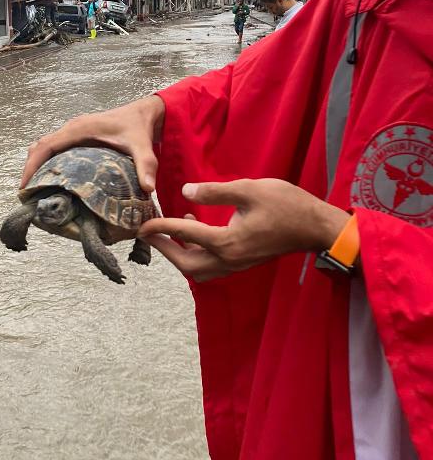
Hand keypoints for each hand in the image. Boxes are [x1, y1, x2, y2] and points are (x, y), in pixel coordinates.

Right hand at [20, 95, 164, 191]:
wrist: (143, 113)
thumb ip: (145, 166)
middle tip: (28, 196)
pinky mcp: (77, 137)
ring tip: (37, 192)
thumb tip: (148, 189)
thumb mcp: (142, 147)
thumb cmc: (138, 128)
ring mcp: (73, 132)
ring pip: (45, 147)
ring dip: (37, 166)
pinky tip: (53, 182)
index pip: (47, 145)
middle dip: (30, 169)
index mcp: (80, 129)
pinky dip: (46, 162)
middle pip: (40, 147)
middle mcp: (72, 129)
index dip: (32, 165)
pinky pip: (54, 149)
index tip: (24, 186)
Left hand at [138, 179, 349, 281]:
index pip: (185, 236)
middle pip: (186, 265)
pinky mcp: (243, 261)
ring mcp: (237, 264)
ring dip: (179, 255)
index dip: (161, 227)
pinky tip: (193, 229)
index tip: (143, 222)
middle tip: (149, 233)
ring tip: (167, 233)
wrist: (315, 227)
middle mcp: (229, 260)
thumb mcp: (249, 189)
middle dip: (164, 250)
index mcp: (227, 242)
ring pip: (198, 269)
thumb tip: (186, 191)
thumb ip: (215, 191)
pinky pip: (211, 265)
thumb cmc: (286, 205)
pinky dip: (195, 253)